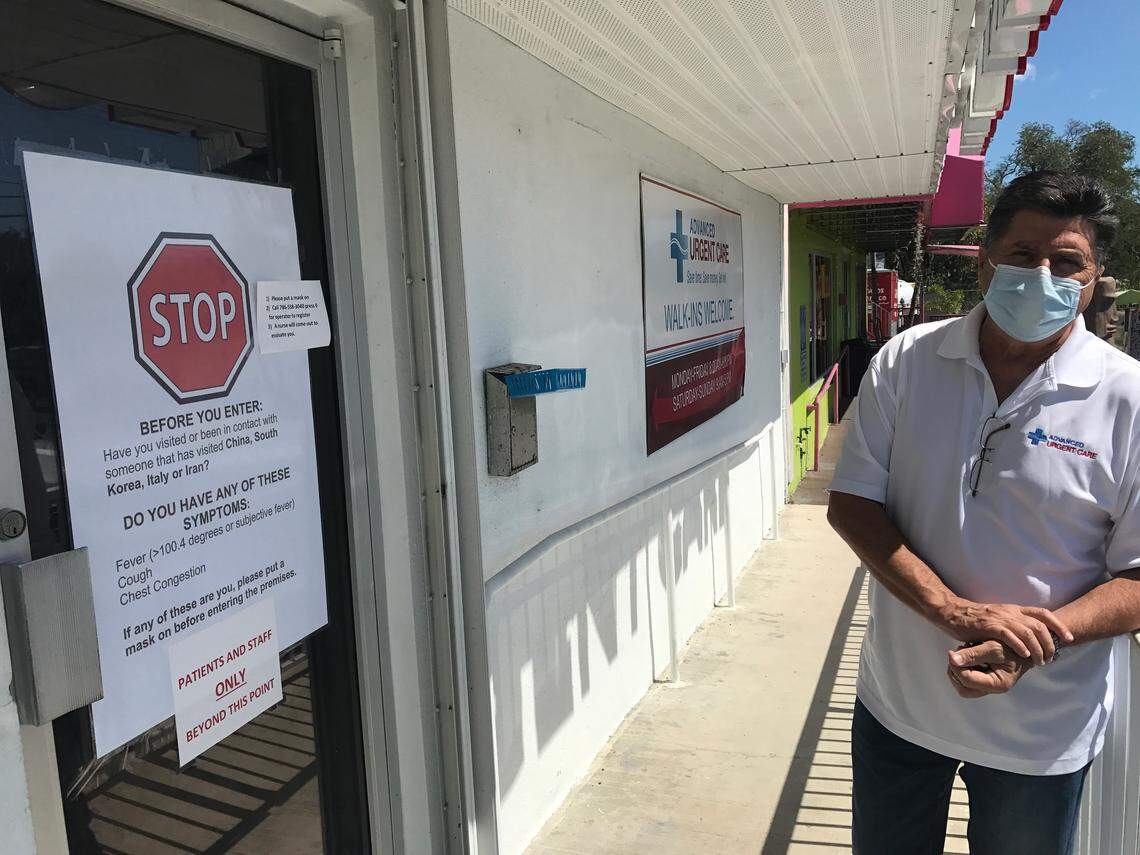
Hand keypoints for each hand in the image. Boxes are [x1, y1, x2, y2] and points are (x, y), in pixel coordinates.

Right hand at [939, 599, 1071, 665]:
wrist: (951, 612)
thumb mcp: (998, 617)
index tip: (1069, 638)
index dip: (1059, 625)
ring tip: (1039, 661)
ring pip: (1028, 632)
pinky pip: (1010, 636)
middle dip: (1050, 643)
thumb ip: (1013, 624)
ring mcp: (1000, 618)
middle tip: (1051, 658)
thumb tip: (1030, 636)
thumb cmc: (974, 619)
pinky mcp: (989, 626)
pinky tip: (1024, 656)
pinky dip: (1020, 646)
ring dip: (1037, 649)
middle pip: (1040, 625)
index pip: (1043, 613)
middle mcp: (1010, 612)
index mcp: (1014, 609)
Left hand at [946, 640, 1030, 697]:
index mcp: (997, 684)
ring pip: (963, 685)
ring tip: (964, 651)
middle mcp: (992, 689)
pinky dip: (963, 667)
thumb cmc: (1013, 647)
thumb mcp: (993, 647)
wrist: (1026, 648)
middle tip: (956, 653)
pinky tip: (968, 652)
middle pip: (963, 688)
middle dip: (955, 671)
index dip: (956, 666)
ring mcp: (988, 685)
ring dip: (958, 669)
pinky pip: (967, 679)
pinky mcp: (985, 679)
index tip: (951, 652)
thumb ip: (973, 654)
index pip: (967, 680)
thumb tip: (952, 659)